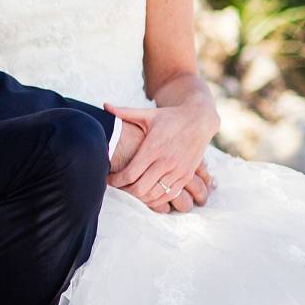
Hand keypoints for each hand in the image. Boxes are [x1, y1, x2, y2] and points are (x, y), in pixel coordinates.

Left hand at [106, 99, 218, 213]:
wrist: (200, 120)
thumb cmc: (170, 117)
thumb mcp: (148, 115)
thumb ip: (124, 112)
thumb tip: (104, 105)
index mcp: (153, 148)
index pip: (129, 174)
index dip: (115, 181)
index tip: (108, 179)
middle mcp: (166, 161)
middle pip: (140, 188)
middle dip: (125, 191)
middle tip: (117, 187)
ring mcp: (178, 170)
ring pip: (154, 195)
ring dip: (140, 197)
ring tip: (130, 191)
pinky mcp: (187, 176)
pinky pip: (170, 196)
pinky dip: (157, 200)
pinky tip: (147, 194)